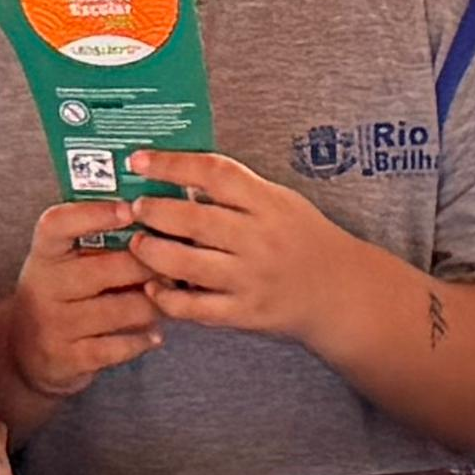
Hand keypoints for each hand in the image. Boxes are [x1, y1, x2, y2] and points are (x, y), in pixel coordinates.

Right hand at [0, 200, 160, 403]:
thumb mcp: (66, 264)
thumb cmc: (62, 295)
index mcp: (45, 253)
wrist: (24, 353)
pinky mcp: (68, 358)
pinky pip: (120, 346)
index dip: (94, 213)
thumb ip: (102, 243)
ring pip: (123, 309)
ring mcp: (55, 324)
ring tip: (169, 300)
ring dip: (155, 305)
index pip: (58, 224)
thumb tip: (162, 224)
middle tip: (180, 265)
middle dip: (151, 267)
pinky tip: (155, 334)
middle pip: (108, 268)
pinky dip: (144, 339)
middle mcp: (44, 286)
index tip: (130, 209)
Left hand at [121, 147, 345, 340]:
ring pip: (186, 265)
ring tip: (138, 244)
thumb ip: (238, 191)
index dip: (172, 164)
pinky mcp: (245, 313)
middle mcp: (259, 240)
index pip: (215, 174)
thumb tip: (178, 176)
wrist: (340, 291)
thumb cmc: (304, 239)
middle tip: (134, 208)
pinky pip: (195, 307)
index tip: (140, 160)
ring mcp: (251, 279)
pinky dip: (167, 298)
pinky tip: (154, 288)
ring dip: (152, 253)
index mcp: (268, 204)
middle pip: (193, 220)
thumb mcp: (281, 201)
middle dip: (153, 211)